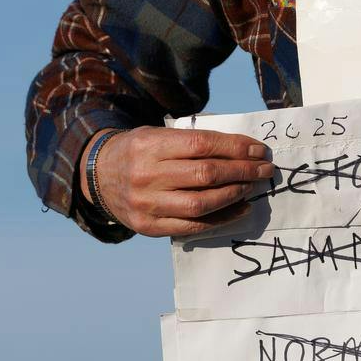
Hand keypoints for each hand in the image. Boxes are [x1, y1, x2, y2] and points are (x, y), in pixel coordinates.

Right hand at [92, 126, 271, 236]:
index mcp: (150, 146)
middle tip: (264, 169)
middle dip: (243, 171)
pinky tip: (240, 209)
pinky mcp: (148, 226)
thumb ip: (193, 141)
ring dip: (235, 194)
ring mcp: (146, 204)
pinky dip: (221, 219)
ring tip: (251, 186)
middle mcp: (146, 175)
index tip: (259, 150)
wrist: (96, 175)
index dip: (236, 147)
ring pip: (201, 203)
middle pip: (206, 174)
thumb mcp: (158, 134)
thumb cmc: (139, 151)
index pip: (203, 145)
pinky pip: (192, 226)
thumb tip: (243, 150)